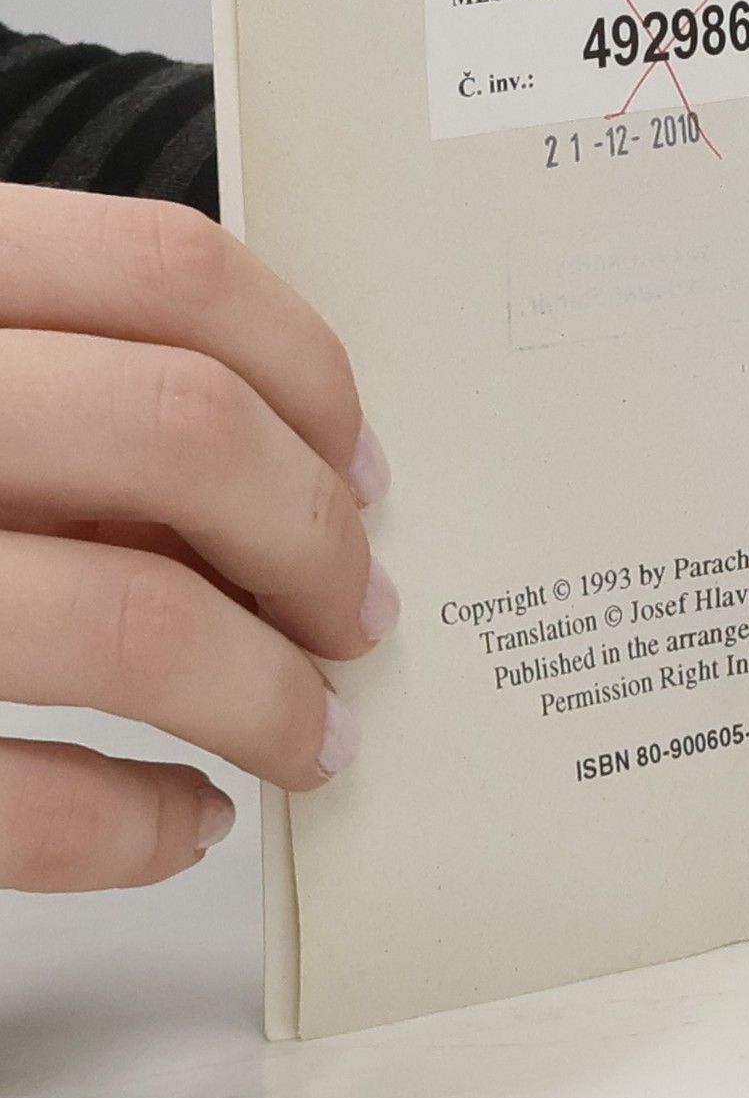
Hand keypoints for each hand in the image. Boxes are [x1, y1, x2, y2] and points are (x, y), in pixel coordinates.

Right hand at [0, 186, 392, 889]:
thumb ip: (70, 382)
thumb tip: (296, 474)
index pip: (168, 271)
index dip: (310, 372)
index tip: (364, 468)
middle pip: (180, 433)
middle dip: (312, 539)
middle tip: (360, 611)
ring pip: (132, 620)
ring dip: (267, 695)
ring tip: (310, 733)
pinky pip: (15, 798)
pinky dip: (136, 826)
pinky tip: (182, 820)